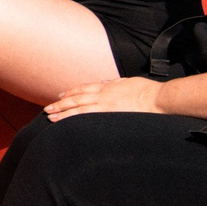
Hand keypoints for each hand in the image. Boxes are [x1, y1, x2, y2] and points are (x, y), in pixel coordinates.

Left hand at [44, 76, 166, 120]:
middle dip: (61, 103)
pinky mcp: (108, 115)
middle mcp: (103, 94)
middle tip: (48, 108)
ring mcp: (105, 105)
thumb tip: (108, 83)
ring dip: (63, 112)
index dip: (71, 92)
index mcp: (108, 86)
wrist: (158, 99)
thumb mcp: (128, 82)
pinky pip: (87, 117)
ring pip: (78, 108)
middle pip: (77, 98)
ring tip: (50, 116)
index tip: (61, 95)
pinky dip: (74, 119)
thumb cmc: (148, 91)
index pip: (84, 88)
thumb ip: (116, 83)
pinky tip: (65, 123)